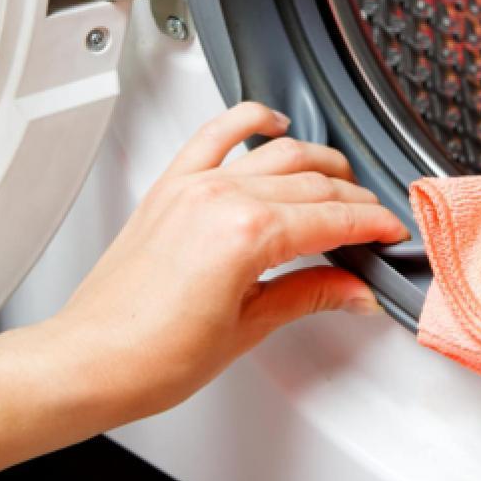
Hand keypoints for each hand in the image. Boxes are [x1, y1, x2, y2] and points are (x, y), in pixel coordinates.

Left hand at [44, 102, 407, 418]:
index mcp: (246, 235)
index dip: (372, 225)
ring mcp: (193, 186)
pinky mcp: (170, 186)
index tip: (392, 232)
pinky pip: (214, 133)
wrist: (89, 361)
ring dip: (318, 162)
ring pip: (277, 152)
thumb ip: (310, 295)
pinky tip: (272, 123)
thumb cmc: (152, 357)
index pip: (332, 219)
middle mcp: (221, 198)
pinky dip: (247, 119)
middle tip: (375, 221)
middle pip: (312, 184)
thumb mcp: (248, 329)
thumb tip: (355, 291)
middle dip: (354, 200)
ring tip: (341, 182)